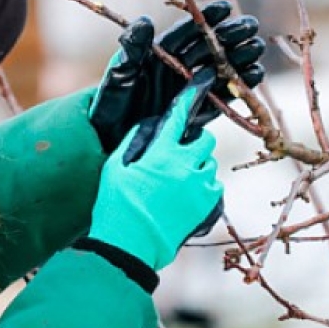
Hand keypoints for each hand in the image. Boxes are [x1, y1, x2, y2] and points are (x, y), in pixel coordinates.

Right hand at [87, 70, 223, 271]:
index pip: (179, 116)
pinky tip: (185, 199)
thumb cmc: (116, 206)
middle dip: (194, 143)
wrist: (129, 246)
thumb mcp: (115, 168)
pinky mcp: (208, 207)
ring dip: (197, 168)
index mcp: (161, 153)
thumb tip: (150, 126)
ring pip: (209, 164)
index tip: (203, 82)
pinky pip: (214, 188)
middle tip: (177, 157)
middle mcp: (186, 166)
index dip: (191, 96)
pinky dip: (204, 189)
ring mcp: (200, 187)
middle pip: (205, 139)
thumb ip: (133, 142)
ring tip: (176, 185)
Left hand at [88, 0, 265, 152]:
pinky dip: (238, 87)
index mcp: (159, 53)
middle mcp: (177, 68)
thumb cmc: (110, 104)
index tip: (225, 8)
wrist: (110, 140)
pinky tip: (254, 76)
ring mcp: (188, 89)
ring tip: (256, 50)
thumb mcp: (119, 74)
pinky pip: (221, 96)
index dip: (206, 19)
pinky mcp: (196, 111)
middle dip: (231, 36)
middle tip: (251, 27)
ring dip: (239, 58)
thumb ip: (132, 49)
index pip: (187, 32)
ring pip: (219, 69)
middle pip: (209, 47)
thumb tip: (144, 22)